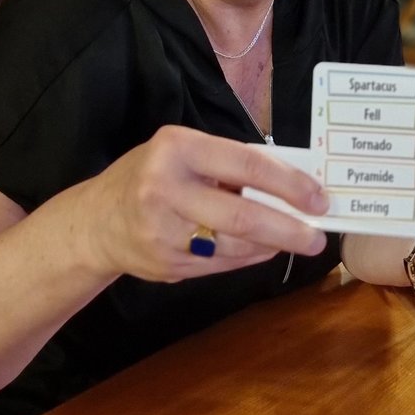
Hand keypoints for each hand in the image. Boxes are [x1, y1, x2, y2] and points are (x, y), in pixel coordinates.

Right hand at [82, 125, 328, 282]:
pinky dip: (250, 256)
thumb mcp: (182, 153)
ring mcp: (164, 232)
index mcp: (177, 149)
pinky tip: (263, 248)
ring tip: (296, 239)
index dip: (288, 183)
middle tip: (318, 237)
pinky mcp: (167, 264)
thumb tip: (291, 183)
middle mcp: (166, 189)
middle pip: (242, 216)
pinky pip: (222, 264)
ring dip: (273, 244)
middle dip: (289, 229)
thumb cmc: (150, 176)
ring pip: (235, 245)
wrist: (96, 222)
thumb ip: (228, 163)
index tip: (318, 198)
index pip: (245, 165)